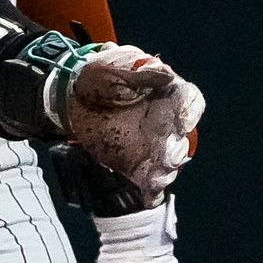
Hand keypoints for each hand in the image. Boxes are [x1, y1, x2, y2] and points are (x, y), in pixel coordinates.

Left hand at [65, 45, 202, 200]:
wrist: (72, 97)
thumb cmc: (97, 77)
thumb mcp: (115, 68)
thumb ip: (141, 75)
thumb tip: (167, 75)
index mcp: (165, 94)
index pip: (191, 102)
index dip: (190, 111)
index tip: (183, 119)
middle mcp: (164, 122)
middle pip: (183, 139)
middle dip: (177, 149)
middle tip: (166, 153)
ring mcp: (151, 144)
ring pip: (170, 163)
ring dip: (166, 171)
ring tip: (158, 175)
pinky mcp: (134, 162)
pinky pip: (150, 182)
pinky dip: (152, 190)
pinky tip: (148, 194)